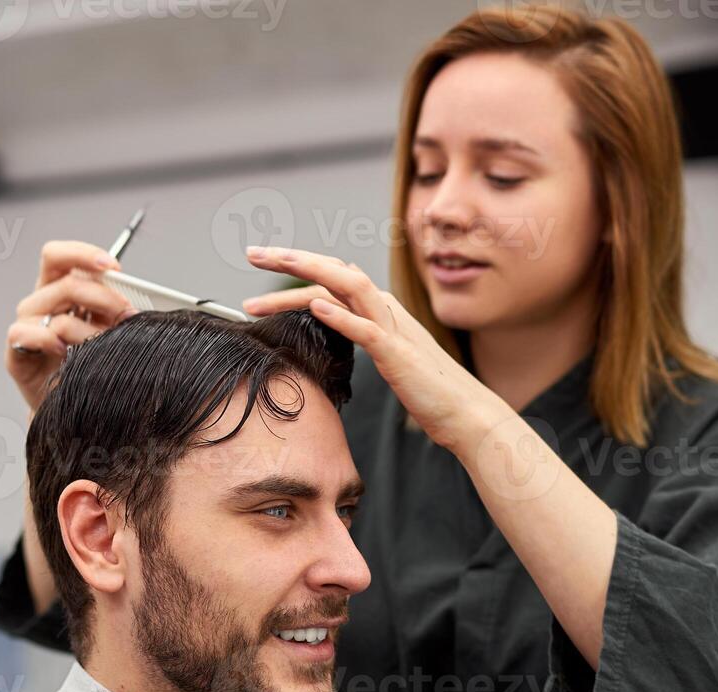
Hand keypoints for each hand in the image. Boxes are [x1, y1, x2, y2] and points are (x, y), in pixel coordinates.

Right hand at [5, 240, 138, 411]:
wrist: (74, 403)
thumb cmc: (89, 362)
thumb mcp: (106, 329)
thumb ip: (112, 308)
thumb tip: (134, 299)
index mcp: (58, 288)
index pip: (59, 256)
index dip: (83, 254)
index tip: (113, 267)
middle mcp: (40, 303)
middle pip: (66, 283)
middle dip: (104, 298)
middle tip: (126, 315)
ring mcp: (27, 326)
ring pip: (55, 313)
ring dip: (88, 329)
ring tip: (104, 344)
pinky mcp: (15, 351)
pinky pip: (25, 333)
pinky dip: (50, 340)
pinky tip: (67, 352)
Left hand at [244, 245, 489, 452]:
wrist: (465, 413)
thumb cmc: (427, 390)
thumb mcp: (389, 353)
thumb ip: (363, 327)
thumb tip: (333, 302)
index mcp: (381, 308)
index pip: (332, 276)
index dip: (297, 266)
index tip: (262, 262)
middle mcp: (386, 309)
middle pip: (333, 271)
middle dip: (291, 259)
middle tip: (252, 252)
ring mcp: (393, 329)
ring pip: (347, 286)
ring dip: (307, 273)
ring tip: (274, 263)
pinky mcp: (398, 354)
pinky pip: (366, 329)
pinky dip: (340, 316)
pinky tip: (315, 306)